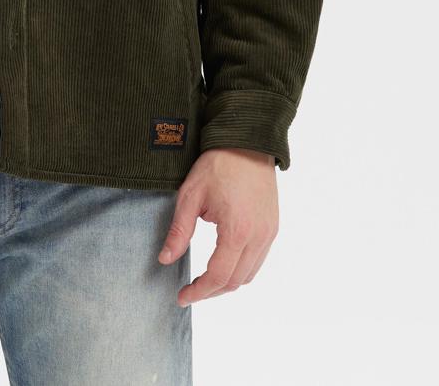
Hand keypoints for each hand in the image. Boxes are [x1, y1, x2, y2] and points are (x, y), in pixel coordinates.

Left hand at [158, 147, 278, 305]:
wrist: (247, 142)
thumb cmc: (218, 165)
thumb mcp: (190, 195)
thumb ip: (179, 231)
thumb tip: (165, 259)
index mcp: (237, 231)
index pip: (218, 277)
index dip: (199, 292)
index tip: (182, 297)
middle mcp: (259, 237)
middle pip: (236, 281)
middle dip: (211, 291)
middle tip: (190, 291)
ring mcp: (269, 233)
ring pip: (250, 275)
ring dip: (227, 282)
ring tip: (205, 280)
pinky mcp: (273, 227)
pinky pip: (259, 260)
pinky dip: (241, 269)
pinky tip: (224, 262)